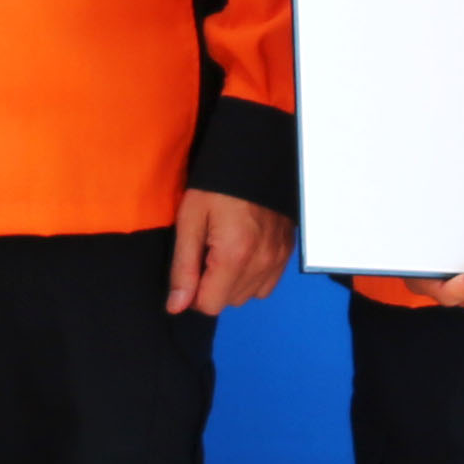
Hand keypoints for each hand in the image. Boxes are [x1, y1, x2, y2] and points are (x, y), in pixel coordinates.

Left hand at [169, 191, 291, 315]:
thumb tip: (176, 307)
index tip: (191, 266)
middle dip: (212, 286)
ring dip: (232, 283)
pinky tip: (243, 252)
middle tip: (206, 252)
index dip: (193, 293)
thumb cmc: (216, 185)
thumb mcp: (189, 221)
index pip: (210, 305)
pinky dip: (252, 277)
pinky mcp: (287, 251)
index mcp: (234, 256)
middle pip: (229, 302)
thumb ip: (183, 267)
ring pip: (249, 295)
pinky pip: (267, 284)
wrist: (254, 156)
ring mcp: (278, 258)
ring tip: (224, 250)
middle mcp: (261, 263)